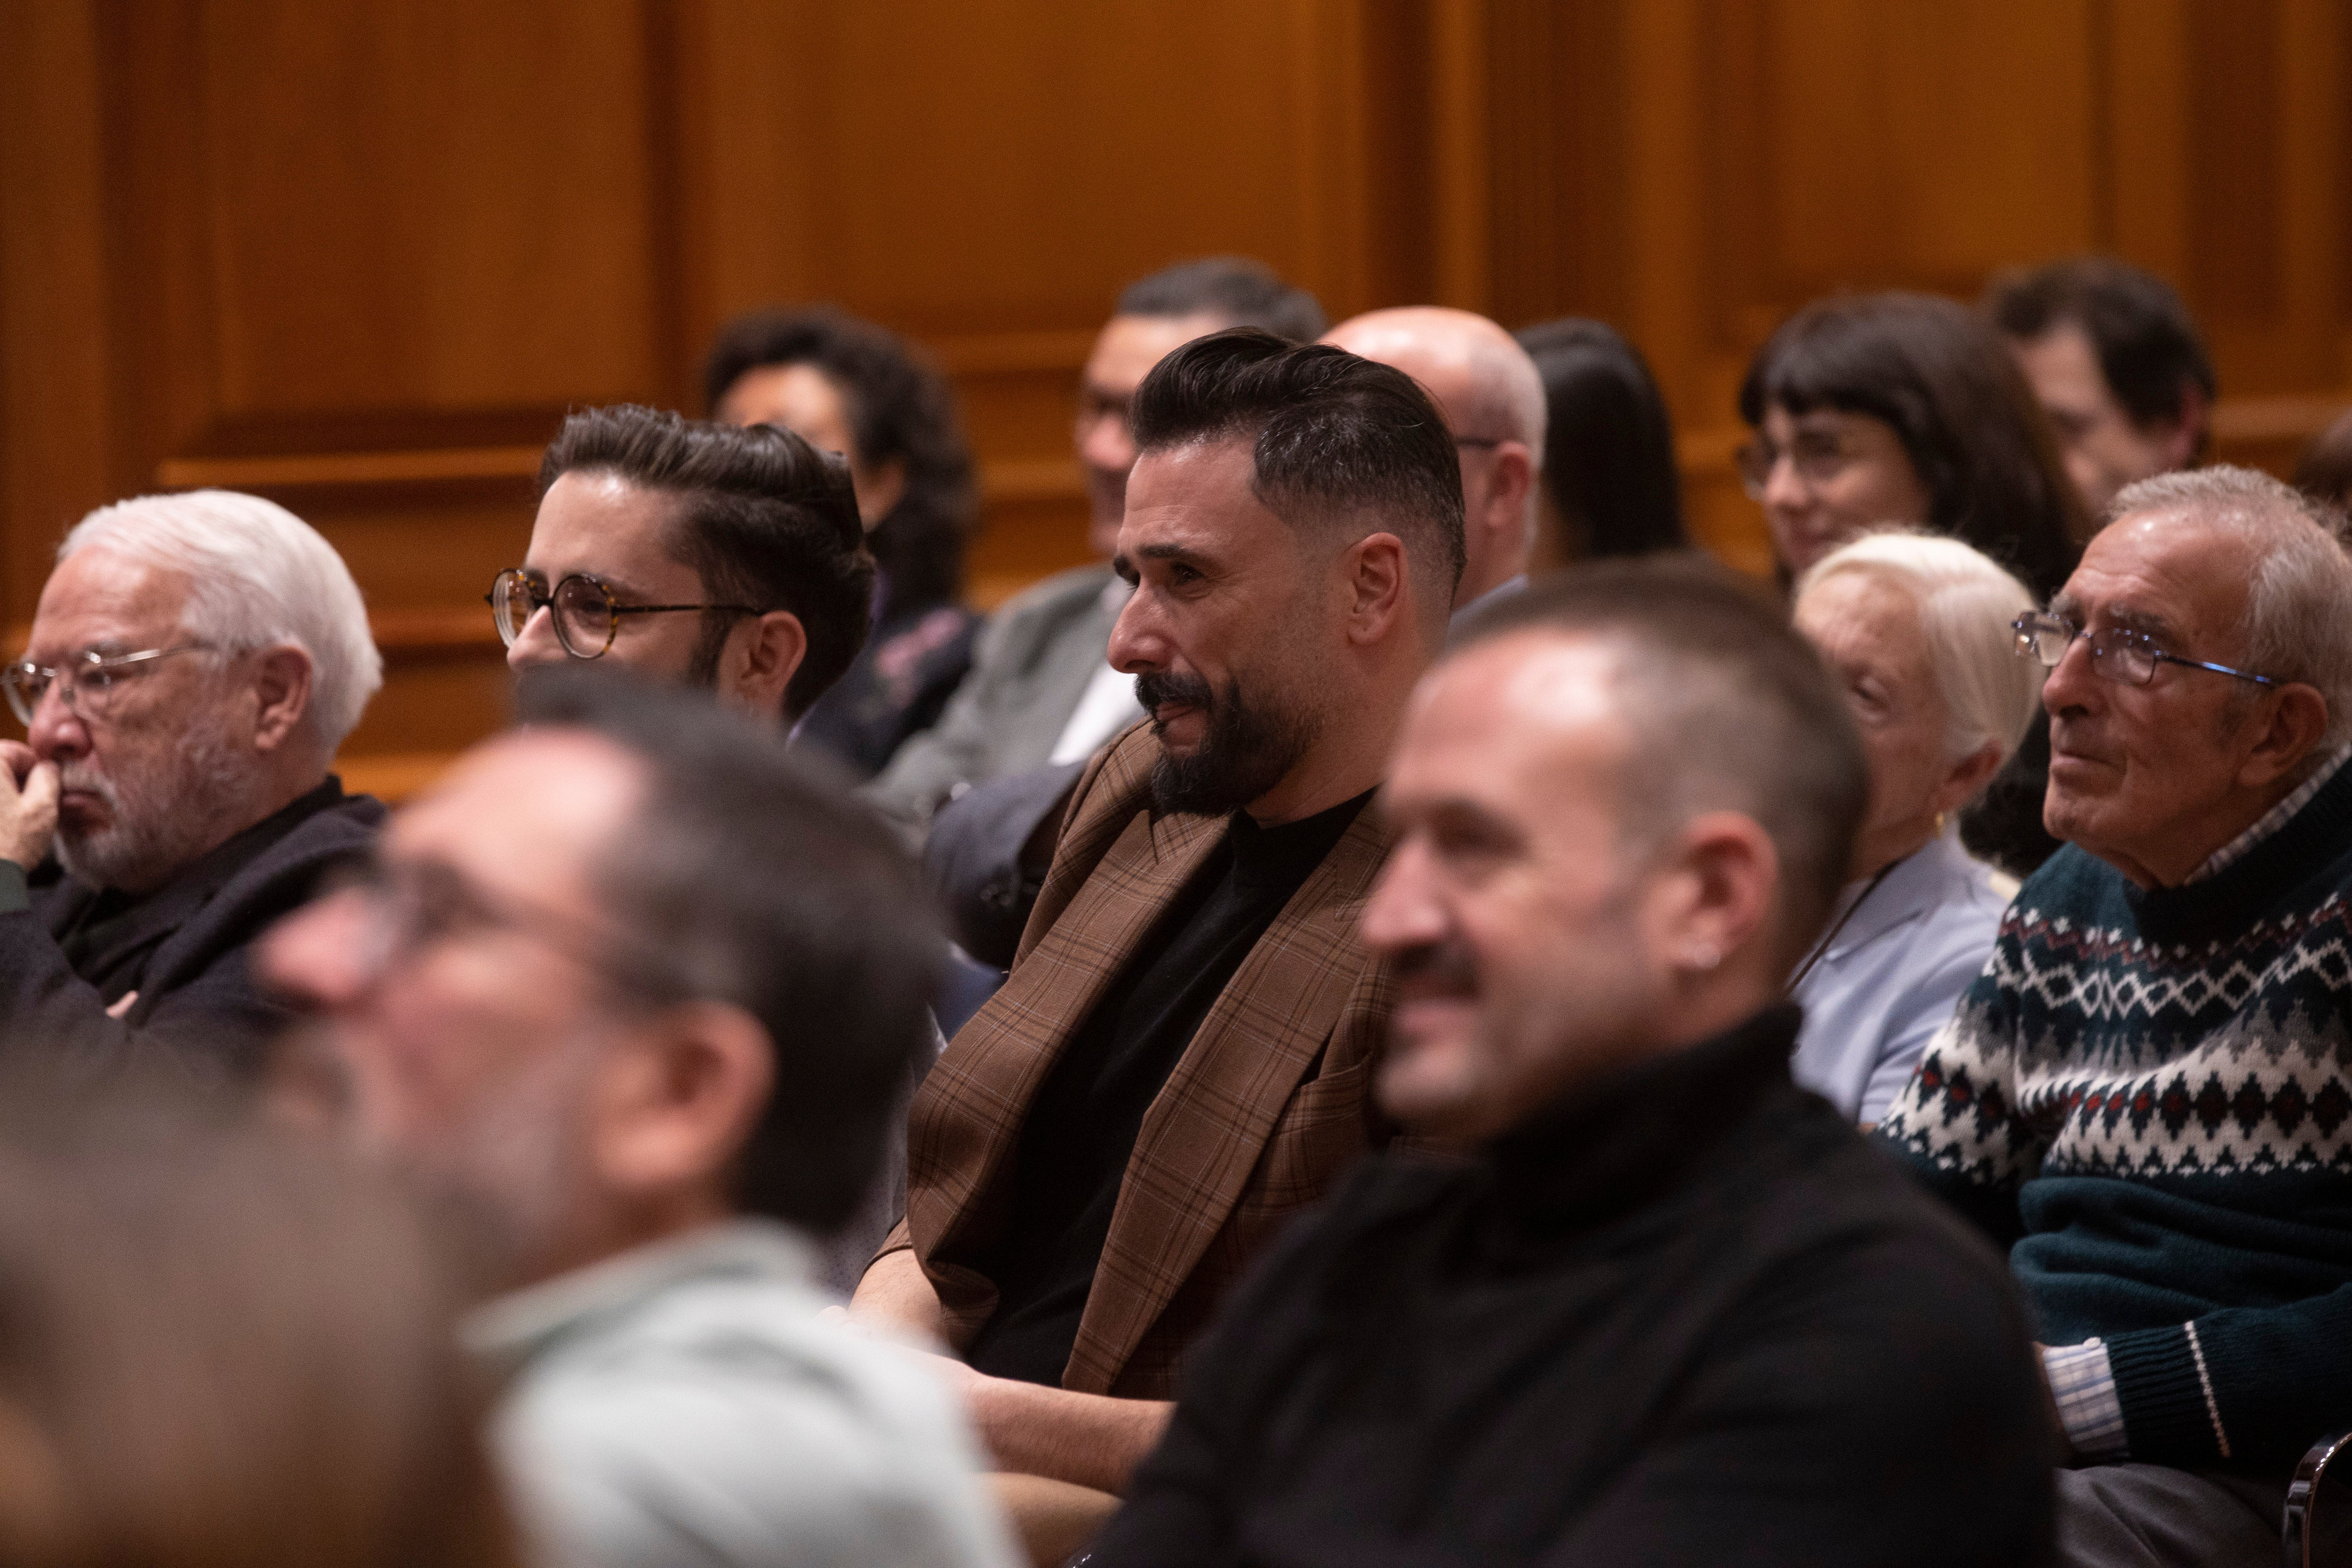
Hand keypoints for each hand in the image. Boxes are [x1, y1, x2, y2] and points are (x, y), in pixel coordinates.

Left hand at [0, 742, 57, 868]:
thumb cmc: (8, 845)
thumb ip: (49, 777)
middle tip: (30, 807)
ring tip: (13, 821)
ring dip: (4, 797)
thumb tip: (48, 767)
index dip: (36, 768)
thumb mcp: (43, 807)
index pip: (16, 751)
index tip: (45, 787)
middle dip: (17, 782)